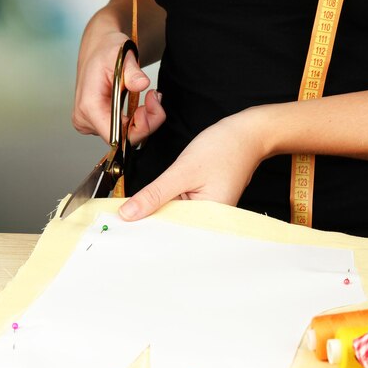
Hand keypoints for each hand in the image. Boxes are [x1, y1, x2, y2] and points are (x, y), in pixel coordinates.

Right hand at [72, 31, 165, 144]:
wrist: (98, 47)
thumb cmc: (107, 50)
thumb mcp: (121, 55)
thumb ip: (132, 72)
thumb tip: (142, 84)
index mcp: (88, 107)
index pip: (117, 137)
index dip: (139, 128)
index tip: (150, 107)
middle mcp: (85, 120)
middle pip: (123, 139)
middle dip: (146, 123)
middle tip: (155, 98)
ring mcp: (90, 124)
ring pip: (125, 136)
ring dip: (143, 121)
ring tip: (149, 98)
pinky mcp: (97, 123)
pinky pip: (122, 131)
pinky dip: (136, 121)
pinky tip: (140, 106)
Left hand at [119, 109, 269, 219]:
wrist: (246, 134)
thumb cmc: (224, 149)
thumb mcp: (182, 171)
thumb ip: (154, 194)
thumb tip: (129, 213)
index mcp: (210, 219)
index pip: (171, 233)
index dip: (145, 230)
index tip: (121, 226)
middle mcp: (210, 221)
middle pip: (172, 228)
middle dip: (149, 221)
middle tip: (123, 217)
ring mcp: (207, 212)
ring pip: (174, 217)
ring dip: (157, 210)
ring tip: (136, 210)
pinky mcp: (203, 203)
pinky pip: (180, 208)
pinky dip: (166, 202)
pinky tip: (154, 200)